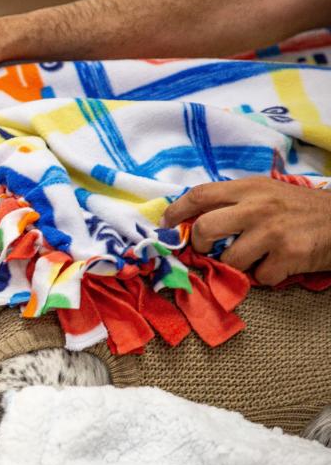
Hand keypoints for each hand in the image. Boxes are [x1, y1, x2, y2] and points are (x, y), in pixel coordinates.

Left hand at [162, 177, 330, 284]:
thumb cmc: (300, 209)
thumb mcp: (266, 193)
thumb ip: (233, 202)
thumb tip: (193, 221)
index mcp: (249, 188)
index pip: (199, 195)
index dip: (175, 212)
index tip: (164, 226)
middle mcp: (258, 206)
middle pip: (204, 228)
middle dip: (198, 245)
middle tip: (206, 250)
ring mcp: (273, 231)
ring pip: (229, 259)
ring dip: (237, 265)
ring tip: (256, 257)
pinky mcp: (288, 255)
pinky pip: (258, 277)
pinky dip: (265, 276)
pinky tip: (279, 264)